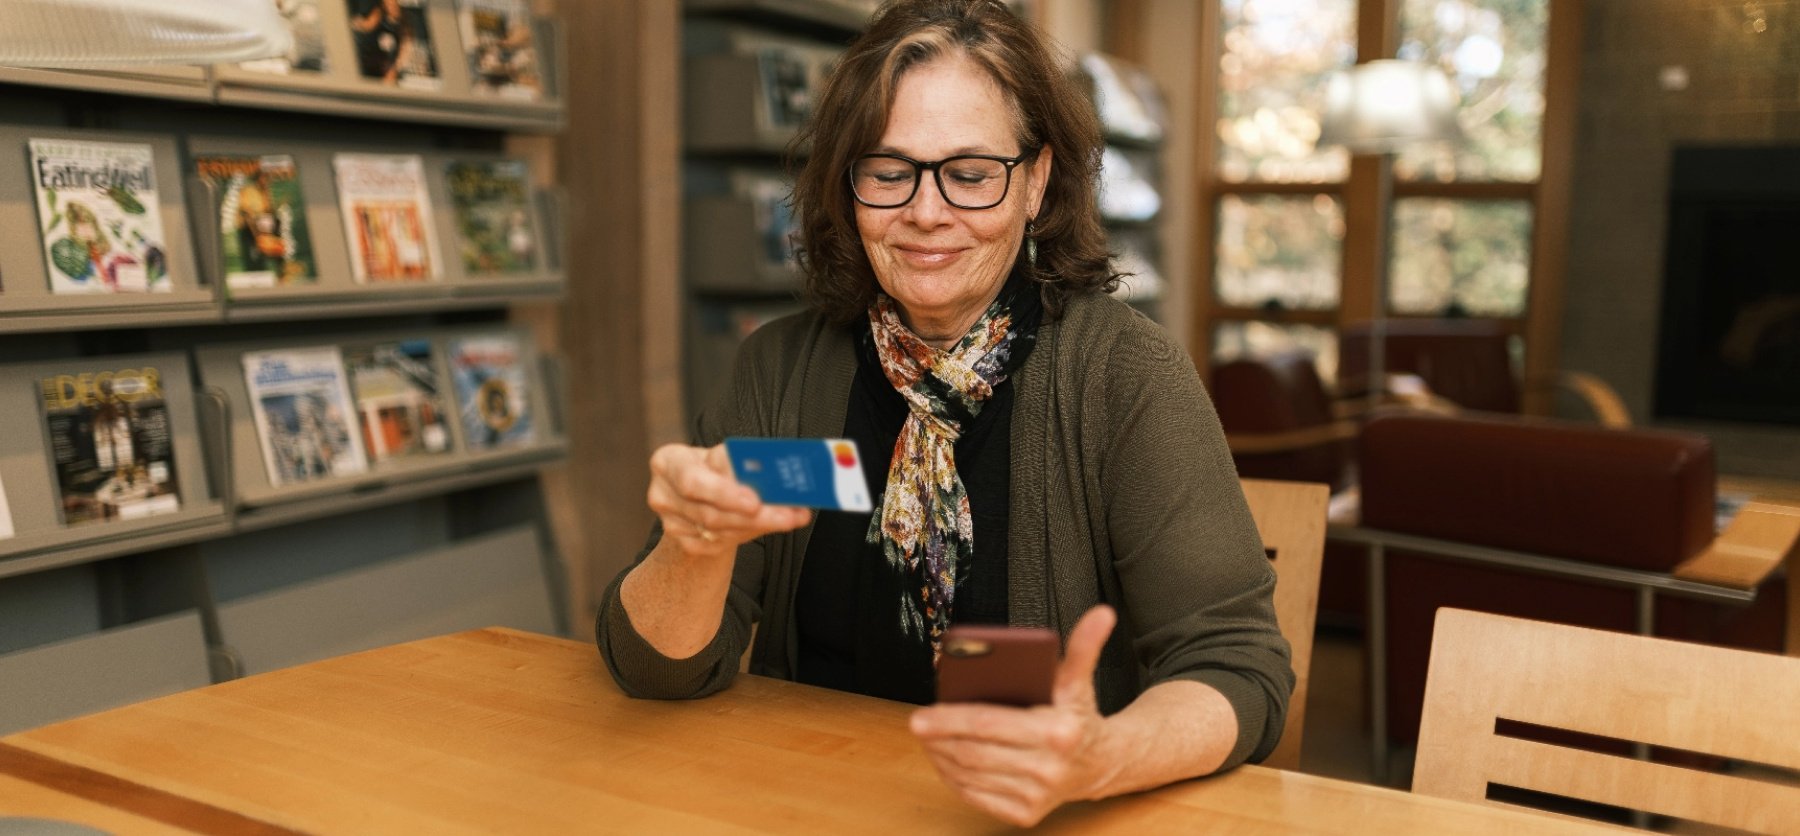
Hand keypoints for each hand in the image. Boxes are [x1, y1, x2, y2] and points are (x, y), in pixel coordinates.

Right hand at [647, 443, 810, 557]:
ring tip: (790, 517)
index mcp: (668, 462)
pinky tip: (771, 524)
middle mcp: (663, 494)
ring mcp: (671, 523)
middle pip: (709, 512)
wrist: (701, 493)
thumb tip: (774, 473)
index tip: (756, 500)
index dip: (724, 493)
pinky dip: (749, 533)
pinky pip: (720, 544)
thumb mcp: (722, 456)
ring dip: (758, 525)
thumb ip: (739, 462)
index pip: (692, 481)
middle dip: (752, 515)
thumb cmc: (715, 467)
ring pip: (718, 531)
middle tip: (787, 515)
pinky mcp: (686, 543)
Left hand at [910, 605, 1118, 826]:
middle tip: (918, 724)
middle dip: (939, 737)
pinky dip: (955, 778)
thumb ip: (1084, 646)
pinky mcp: (1026, 814)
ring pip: (970, 774)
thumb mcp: (1078, 681)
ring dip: (942, 756)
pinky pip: (976, 796)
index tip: (921, 715)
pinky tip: (947, 760)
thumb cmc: (1078, 717)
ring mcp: (1036, 795)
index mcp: (1058, 731)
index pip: (989, 724)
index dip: (950, 719)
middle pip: (974, 752)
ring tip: (929, 738)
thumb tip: (1102, 614)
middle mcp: (1048, 768)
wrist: (1101, 764)